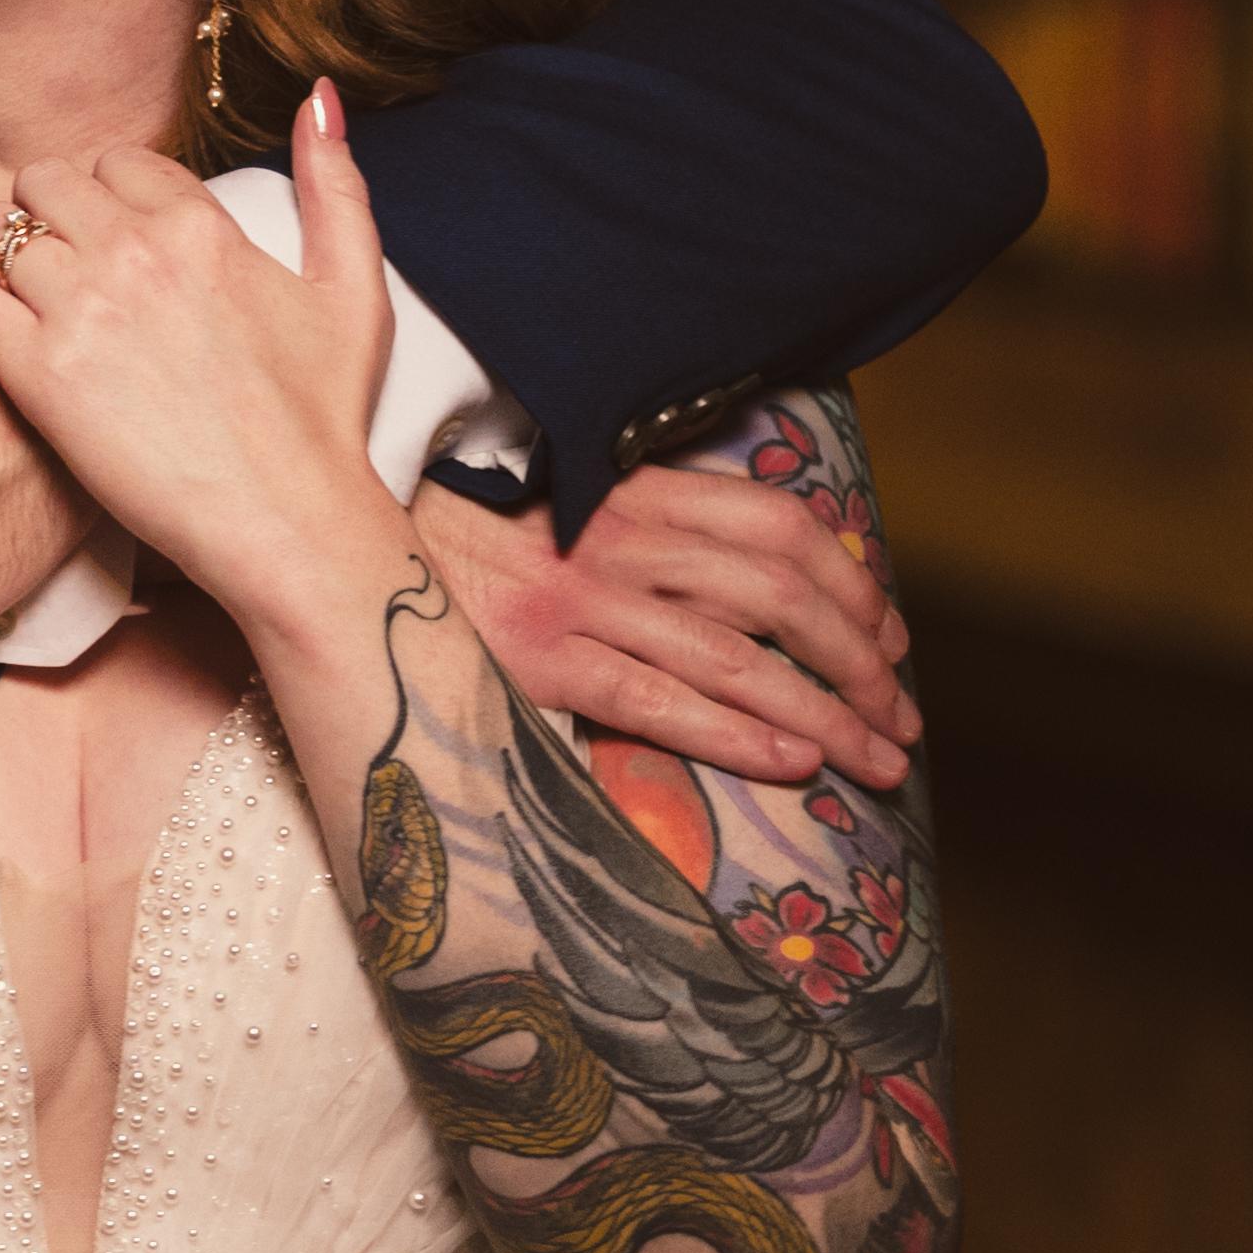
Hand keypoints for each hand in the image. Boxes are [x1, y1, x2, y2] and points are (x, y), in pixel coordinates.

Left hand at [0, 85, 401, 644]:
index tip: (102, 222)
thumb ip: (335, 184)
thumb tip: (321, 95)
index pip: (119, 162)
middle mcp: (133, 252)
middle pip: (46, 180)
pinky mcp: (32, 371)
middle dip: (41, 202)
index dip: (104, 189)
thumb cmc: (322, 419)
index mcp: (200, 226)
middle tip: (46, 245)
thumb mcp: (352, 288)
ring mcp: (77, 309)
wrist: (286, 521)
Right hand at [421, 468, 921, 790]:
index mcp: (637, 490)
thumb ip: (657, 520)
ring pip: (738, 658)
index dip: (854, 584)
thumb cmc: (475, 529)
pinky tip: (793, 763)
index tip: (888, 637)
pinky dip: (739, 734)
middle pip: (781, 595)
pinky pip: (660, 700)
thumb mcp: (576, 498)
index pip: (781, 527)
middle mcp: (620, 540)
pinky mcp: (542, 660)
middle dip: (861, 662)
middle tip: (899, 715)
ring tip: (877, 759)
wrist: (353, 540)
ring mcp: (581, 601)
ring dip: (827, 714)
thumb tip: (762, 573)